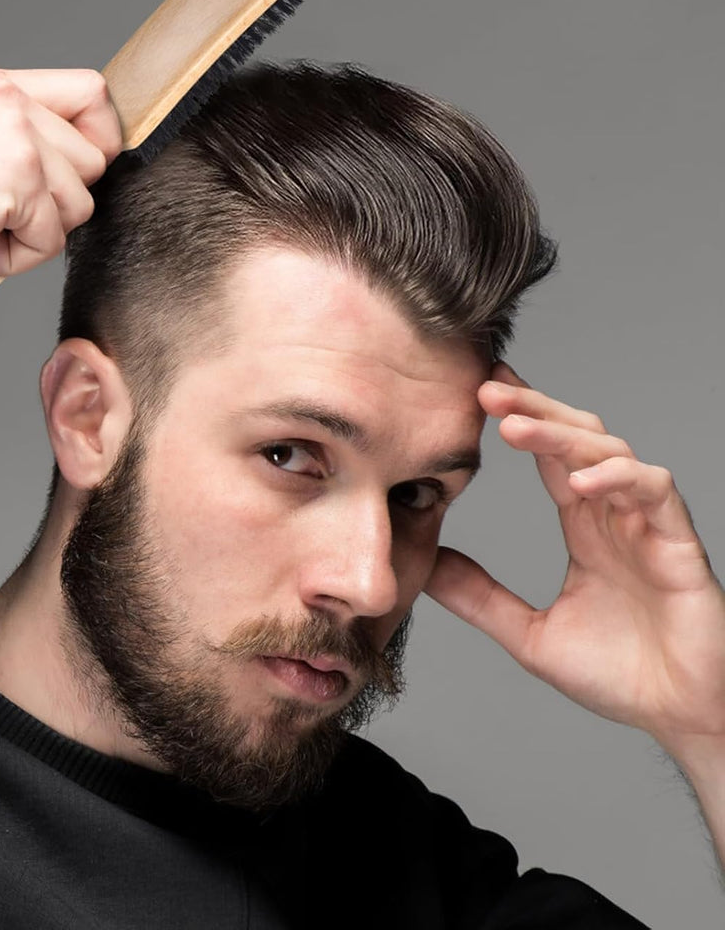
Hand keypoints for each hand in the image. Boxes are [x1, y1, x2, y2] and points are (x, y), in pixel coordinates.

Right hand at [0, 67, 122, 283]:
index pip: (92, 91)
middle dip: (61, 200)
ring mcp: (18, 139)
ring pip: (80, 205)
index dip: (99, 135)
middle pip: (95, 159)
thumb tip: (79, 160)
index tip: (79, 168)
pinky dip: (17, 258)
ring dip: (37, 232)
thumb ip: (17, 135)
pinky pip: (53, 241)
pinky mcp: (20, 183)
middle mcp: (12, 103)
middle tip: (1, 208)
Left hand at [425, 362, 724, 749]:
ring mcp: (648, 526)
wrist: (683, 718)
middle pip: (578, 438)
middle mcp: (615, 516)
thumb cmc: (622, 677)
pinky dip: (618, 479)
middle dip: (534, 409)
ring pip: (610, 453)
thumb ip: (480, 598)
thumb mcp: (530, 636)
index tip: (477, 392)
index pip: (550, 456)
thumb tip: (428, 566)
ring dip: (563, 435)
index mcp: (585, 527)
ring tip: (515, 427)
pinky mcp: (679, 545)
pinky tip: (579, 482)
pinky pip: (654, 492)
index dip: (520, 419)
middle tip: (486, 390)